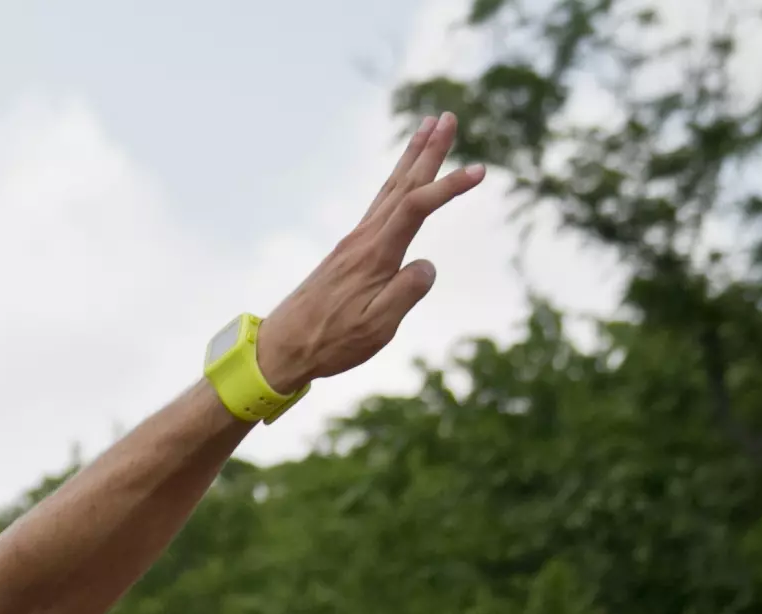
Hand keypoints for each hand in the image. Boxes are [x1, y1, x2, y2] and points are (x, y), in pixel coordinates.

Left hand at [257, 112, 486, 392]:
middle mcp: (364, 240)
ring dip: (411, 158)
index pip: (416, 208)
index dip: (447, 187)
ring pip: (389, 190)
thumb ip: (404, 295)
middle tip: (448, 117)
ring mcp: (355, 242)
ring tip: (428, 127)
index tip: (480, 171)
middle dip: (428, 151)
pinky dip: (396, 183)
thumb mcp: (375, 328)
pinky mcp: (350, 251)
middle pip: (402, 184)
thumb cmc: (330, 343)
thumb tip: (427, 265)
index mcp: (375, 256)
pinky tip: (402, 178)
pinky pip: (380, 205)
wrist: (281, 347)